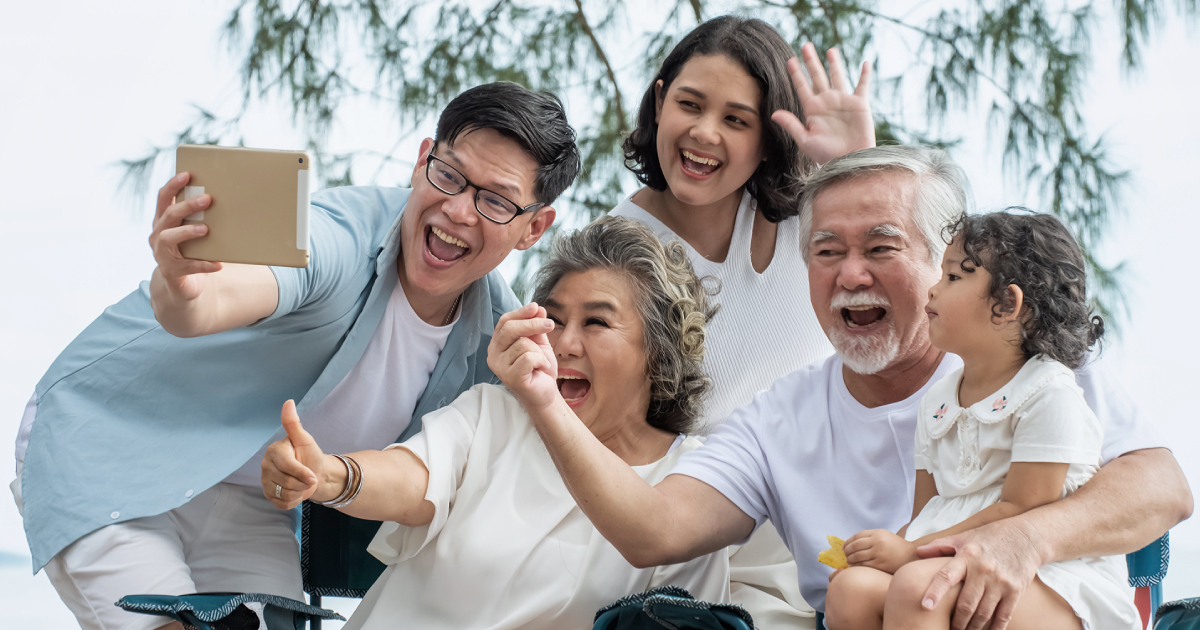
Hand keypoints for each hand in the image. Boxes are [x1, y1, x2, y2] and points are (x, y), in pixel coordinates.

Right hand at [149, 172, 221, 300]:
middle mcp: (158, 235)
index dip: (173, 186)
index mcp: (162, 222)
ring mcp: (162, 254)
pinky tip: (218, 265)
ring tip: (206, 229)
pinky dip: (204, 265)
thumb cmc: (190, 252)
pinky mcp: (172, 272)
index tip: (187, 174)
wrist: (181, 286)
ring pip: (169, 238)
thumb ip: (199, 219)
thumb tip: (227, 202)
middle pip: (168, 215)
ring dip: (188, 232)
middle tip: (207, 199)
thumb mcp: (191, 234)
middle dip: (187, 206)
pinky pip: (188, 267)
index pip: (162, 199)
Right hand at [261, 400, 325, 509]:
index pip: (287, 466)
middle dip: (303, 483)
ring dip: (299, 492)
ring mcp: (265, 482)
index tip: (313, 476)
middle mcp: (265, 466)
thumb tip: (289, 402)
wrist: (315, 474)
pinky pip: (282, 504)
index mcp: (273, 451)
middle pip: (287, 482)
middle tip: (307, 477)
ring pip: (284, 494)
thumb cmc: (310, 455)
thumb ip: (293, 424)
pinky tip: (296, 491)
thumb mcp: (305, 439)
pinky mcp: (268, 495)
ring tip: (301, 483)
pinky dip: (294, 501)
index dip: (302, 473)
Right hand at [487, 303, 558, 411]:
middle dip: (533, 324)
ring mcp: (499, 367)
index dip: (521, 312)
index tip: (536, 307)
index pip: (504, 321)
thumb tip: (537, 308)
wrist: (546, 392)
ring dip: (539, 351)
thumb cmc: (539, 367)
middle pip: (510, 329)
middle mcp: (493, 354)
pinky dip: (540, 361)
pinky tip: (540, 369)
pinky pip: (528, 358)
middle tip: (550, 325)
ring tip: (540, 362)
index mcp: (497, 344)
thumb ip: (536, 325)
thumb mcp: (539, 341)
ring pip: (523, 344)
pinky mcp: (510, 377)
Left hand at [771, 42, 874, 164]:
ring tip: (830, 50)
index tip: (789, 60)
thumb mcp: (805, 140)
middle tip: (805, 45)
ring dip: (835, 63)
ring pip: (838, 76)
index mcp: (813, 109)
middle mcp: (827, 102)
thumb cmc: (826, 155)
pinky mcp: (860, 104)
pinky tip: (865, 63)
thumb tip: (773, 114)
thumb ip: (791, 125)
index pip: (802, 87)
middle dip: (811, 61)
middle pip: (818, 76)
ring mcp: (843, 101)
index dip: (796, 74)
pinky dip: (865, 75)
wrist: (849, 161)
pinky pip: (863, 86)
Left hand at [844, 528, 917, 573]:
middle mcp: (877, 542)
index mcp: (877, 533)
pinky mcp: (880, 565)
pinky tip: (855, 567)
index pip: (856, 536)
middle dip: (847, 551)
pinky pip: (863, 566)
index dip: (847, 542)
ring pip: (857, 557)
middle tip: (845, 555)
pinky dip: (856, 566)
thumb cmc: (896, 546)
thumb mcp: (884, 536)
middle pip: (855, 546)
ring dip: (850, 560)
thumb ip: (870, 537)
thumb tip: (851, 543)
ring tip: (849, 561)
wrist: (911, 556)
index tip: (844, 547)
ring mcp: (878, 554)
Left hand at [915, 519, 1042, 629]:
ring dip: (972, 627)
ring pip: (983, 613)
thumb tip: (918, 552)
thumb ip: (941, 546)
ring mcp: (1001, 581)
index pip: (947, 576)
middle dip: (956, 622)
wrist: (1026, 536)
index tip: (925, 606)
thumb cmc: (990, 537)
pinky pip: (1003, 616)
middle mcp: (983, 570)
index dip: (935, 592)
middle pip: (966, 603)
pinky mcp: (1016, 590)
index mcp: (967, 556)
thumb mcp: (965, 537)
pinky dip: (994, 628)